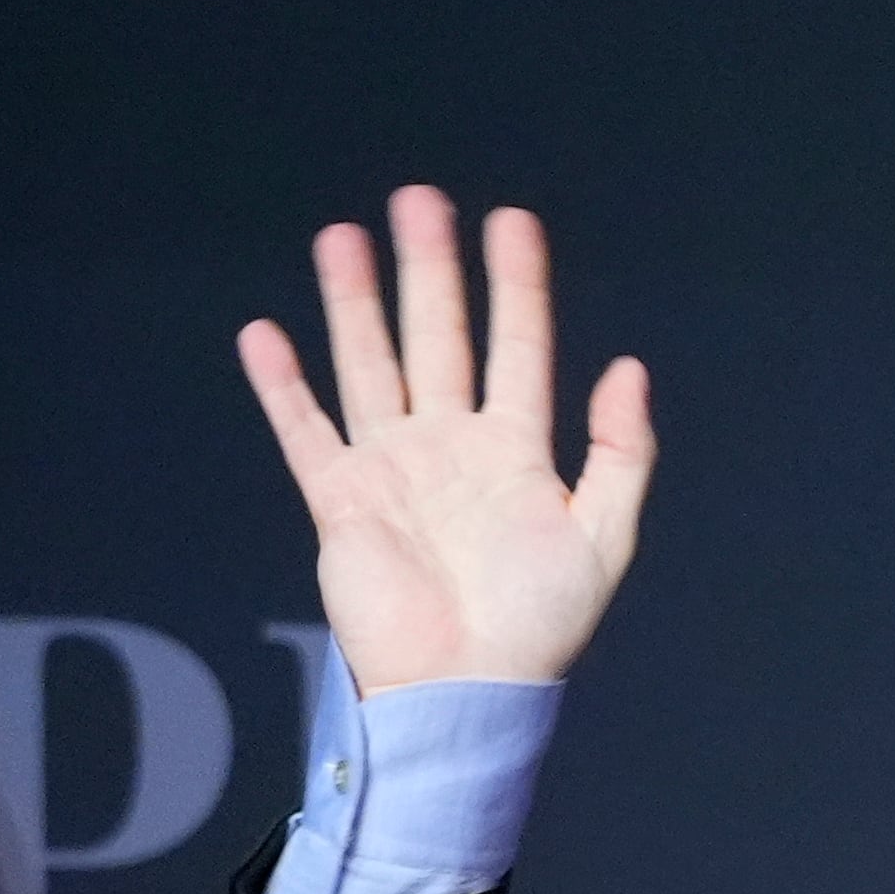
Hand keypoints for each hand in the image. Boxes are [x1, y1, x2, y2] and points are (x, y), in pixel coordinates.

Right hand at [235, 187, 654, 694]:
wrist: (465, 692)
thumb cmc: (538, 629)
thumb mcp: (604, 539)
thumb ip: (621, 452)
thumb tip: (629, 367)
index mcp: (516, 452)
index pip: (517, 347)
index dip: (516, 285)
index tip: (510, 221)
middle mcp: (450, 447)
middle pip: (437, 338)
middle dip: (429, 270)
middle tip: (418, 201)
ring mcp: (393, 469)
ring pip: (371, 366)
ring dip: (356, 303)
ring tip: (342, 236)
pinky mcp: (341, 501)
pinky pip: (306, 431)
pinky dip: (284, 386)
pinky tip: (265, 335)